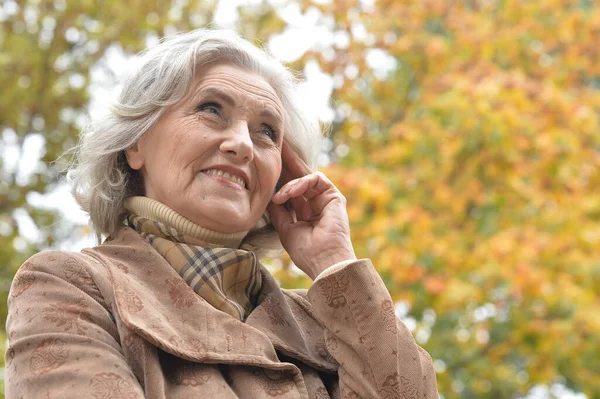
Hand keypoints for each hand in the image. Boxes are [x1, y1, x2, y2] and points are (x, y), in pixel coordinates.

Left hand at [268, 142, 355, 279]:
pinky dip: (300, 183)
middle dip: (286, 162)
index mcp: (304, 212)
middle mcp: (315, 203)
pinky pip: (315, 179)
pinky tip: (288, 193)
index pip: (290, 188)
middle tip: (274, 144)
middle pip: (298, 176)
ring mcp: (325, 199)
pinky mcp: (334, 195)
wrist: (324, 261)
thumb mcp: (285, 227)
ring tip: (278, 195)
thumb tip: (268, 196)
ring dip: (288, 183)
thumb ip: (278, 210)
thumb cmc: (306, 251)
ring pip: (305, 176)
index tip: (265, 163)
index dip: (279, 176)